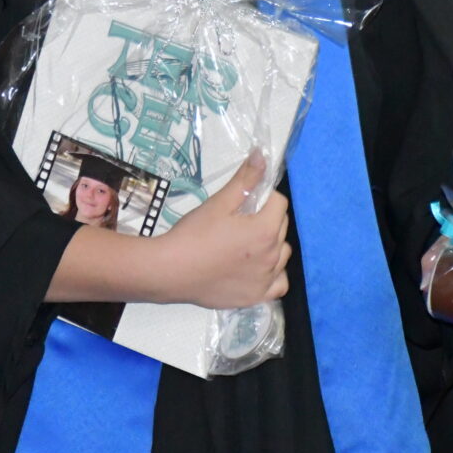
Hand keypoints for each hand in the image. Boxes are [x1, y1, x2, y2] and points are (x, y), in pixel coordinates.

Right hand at [156, 149, 291, 308]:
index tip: (243, 202)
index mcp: (266, 230)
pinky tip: (256, 269)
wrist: (171, 270)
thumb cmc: (194, 234)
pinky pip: (278, 284)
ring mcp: (266, 279)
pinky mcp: (256, 297)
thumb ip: (245, 180)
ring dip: (271, 245)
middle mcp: (272, 256)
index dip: (263, 197)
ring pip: (282, 255)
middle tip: (239, 221)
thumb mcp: (219, 202)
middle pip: (282, 227)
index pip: (279, 203)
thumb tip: (263, 156)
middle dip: (267, 218)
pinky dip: (273, 275)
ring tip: (246, 244)